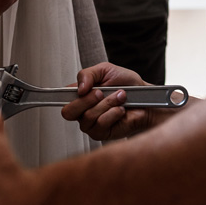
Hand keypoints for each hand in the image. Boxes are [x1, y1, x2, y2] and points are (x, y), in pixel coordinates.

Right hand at [61, 62, 175, 140]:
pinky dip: (113, 113)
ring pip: (88, 116)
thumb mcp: (106, 70)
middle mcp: (83, 111)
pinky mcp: (102, 134)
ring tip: (120, 97)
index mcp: (80, 95)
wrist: (145, 98)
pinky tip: (121, 110)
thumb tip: (79, 88)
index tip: (74, 91)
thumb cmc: (127, 84)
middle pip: (68, 111)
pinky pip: (101, 124)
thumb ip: (88, 74)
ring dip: (108, 103)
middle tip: (101, 92)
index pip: (62, 99)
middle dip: (87, 99)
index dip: (60, 97)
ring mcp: (91, 124)